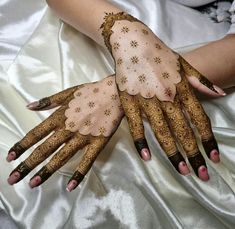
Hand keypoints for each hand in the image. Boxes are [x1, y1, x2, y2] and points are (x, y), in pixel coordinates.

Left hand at [6, 76, 123, 190]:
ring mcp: (82, 138)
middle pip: (44, 149)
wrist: (114, 94)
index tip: (10, 158)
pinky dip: (79, 174)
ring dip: (46, 171)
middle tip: (13, 179)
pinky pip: (87, 161)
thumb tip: (29, 106)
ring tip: (32, 184)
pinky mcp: (97, 144)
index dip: (22, 146)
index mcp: (59, 117)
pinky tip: (70, 186)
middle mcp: (67, 129)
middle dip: (27, 164)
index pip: (36, 134)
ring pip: (61, 157)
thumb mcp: (67, 93)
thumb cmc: (91, 92)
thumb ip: (48, 101)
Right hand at [101, 12, 224, 180]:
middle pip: (183, 131)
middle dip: (194, 154)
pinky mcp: (129, 102)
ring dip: (173, 153)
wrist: (132, 43)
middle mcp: (167, 98)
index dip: (208, 139)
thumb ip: (201, 81)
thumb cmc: (159, 54)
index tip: (214, 157)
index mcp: (181, 89)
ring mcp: (146, 102)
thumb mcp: (184, 63)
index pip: (199, 119)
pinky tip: (147, 157)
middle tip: (202, 175)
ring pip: (162, 132)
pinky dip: (141, 142)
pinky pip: (135, 126)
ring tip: (182, 170)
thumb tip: (220, 94)